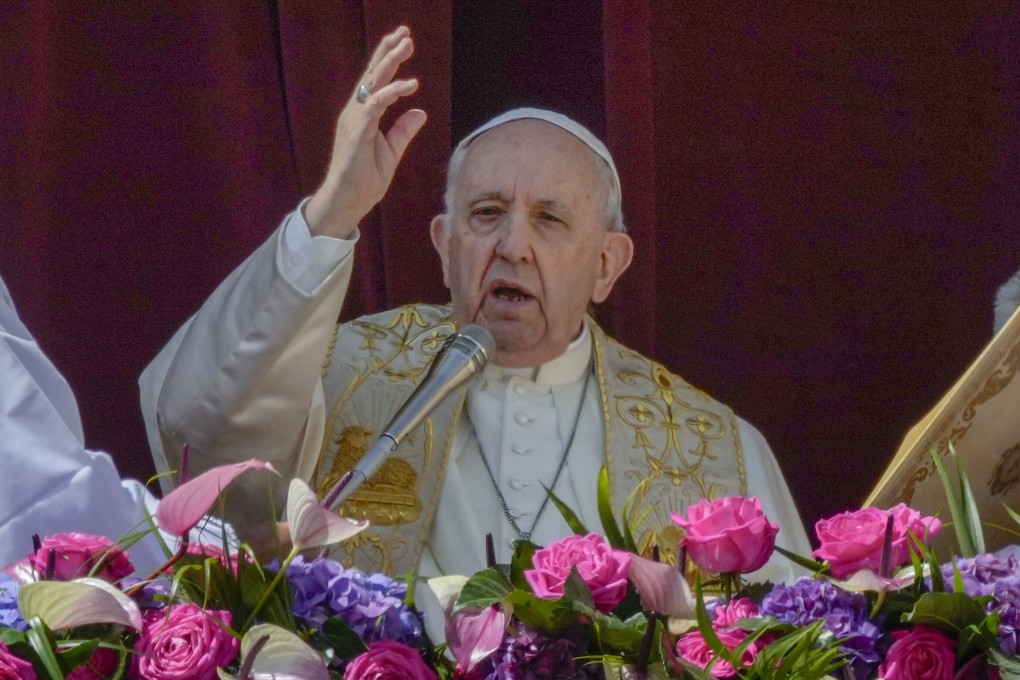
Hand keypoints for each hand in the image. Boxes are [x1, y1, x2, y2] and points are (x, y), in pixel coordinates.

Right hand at [305, 26, 427, 238]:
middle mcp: (356, 111)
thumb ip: (403, 130)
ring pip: (373, 82)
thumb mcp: (391, 151)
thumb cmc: (365, 181)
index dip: (388, 60)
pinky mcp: (357, 130)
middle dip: (388, 51)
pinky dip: (393, 92)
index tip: (403, 42)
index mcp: (363, 115)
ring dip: (390, 62)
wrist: (348, 202)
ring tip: (407, 44)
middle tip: (405, 32)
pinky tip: (410, 84)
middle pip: (372, 74)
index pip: (375, 80)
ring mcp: (354, 119)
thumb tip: (420, 111)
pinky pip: (376, 104)